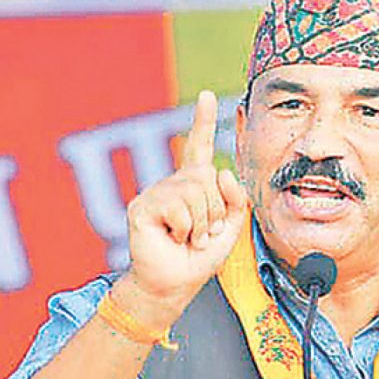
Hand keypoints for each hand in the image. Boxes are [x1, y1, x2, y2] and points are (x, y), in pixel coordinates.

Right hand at [120, 90, 246, 323]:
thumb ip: (235, 199)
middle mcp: (174, 183)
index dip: (203, 121)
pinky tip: (173, 237)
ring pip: (195, 192)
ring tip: (189, 237)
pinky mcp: (142, 206)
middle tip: (203, 233)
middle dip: (215, 211)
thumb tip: (221, 172)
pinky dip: (185, 228)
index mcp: (194, 184)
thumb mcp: (231, 226)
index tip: (208, 95)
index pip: (198, 146)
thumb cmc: (201, 256)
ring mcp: (156, 192)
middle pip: (207, 177)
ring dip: (201, 223)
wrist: (177, 283)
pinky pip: (178, 207)